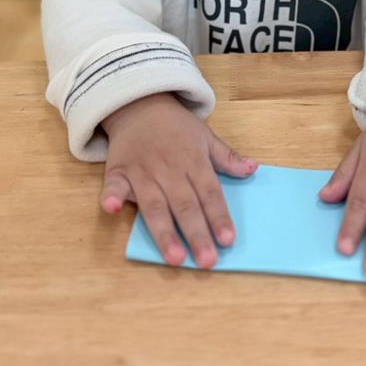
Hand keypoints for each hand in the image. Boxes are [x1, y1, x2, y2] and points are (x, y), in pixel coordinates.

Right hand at [99, 92, 257, 268]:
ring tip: (175, 258)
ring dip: (164, 231)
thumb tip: (253, 169)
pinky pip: (113, 186)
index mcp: (193, 161)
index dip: (219, 216)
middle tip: (207, 262)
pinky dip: (112, 197)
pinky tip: (112, 210)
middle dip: (197, 234)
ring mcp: (142, 171)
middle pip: (185, 205)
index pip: (210, 193)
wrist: (139, 103)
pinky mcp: (118, 171)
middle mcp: (169, 169)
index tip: (228, 240)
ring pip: (154, 205)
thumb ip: (226, 156)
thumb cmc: (176, 126)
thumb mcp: (205, 135)